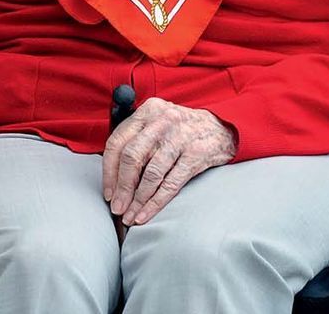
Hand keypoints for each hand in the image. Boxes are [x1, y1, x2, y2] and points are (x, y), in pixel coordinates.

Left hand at [102, 96, 236, 225]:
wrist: (220, 129)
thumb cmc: (181, 130)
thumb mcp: (158, 122)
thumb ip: (136, 138)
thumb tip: (113, 176)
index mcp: (148, 110)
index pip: (118, 141)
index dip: (109, 171)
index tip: (108, 193)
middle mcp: (162, 120)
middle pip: (132, 157)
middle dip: (122, 188)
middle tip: (117, 208)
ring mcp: (180, 136)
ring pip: (151, 173)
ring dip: (137, 200)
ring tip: (130, 216)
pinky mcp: (195, 153)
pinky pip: (170, 183)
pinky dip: (155, 203)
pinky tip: (146, 215)